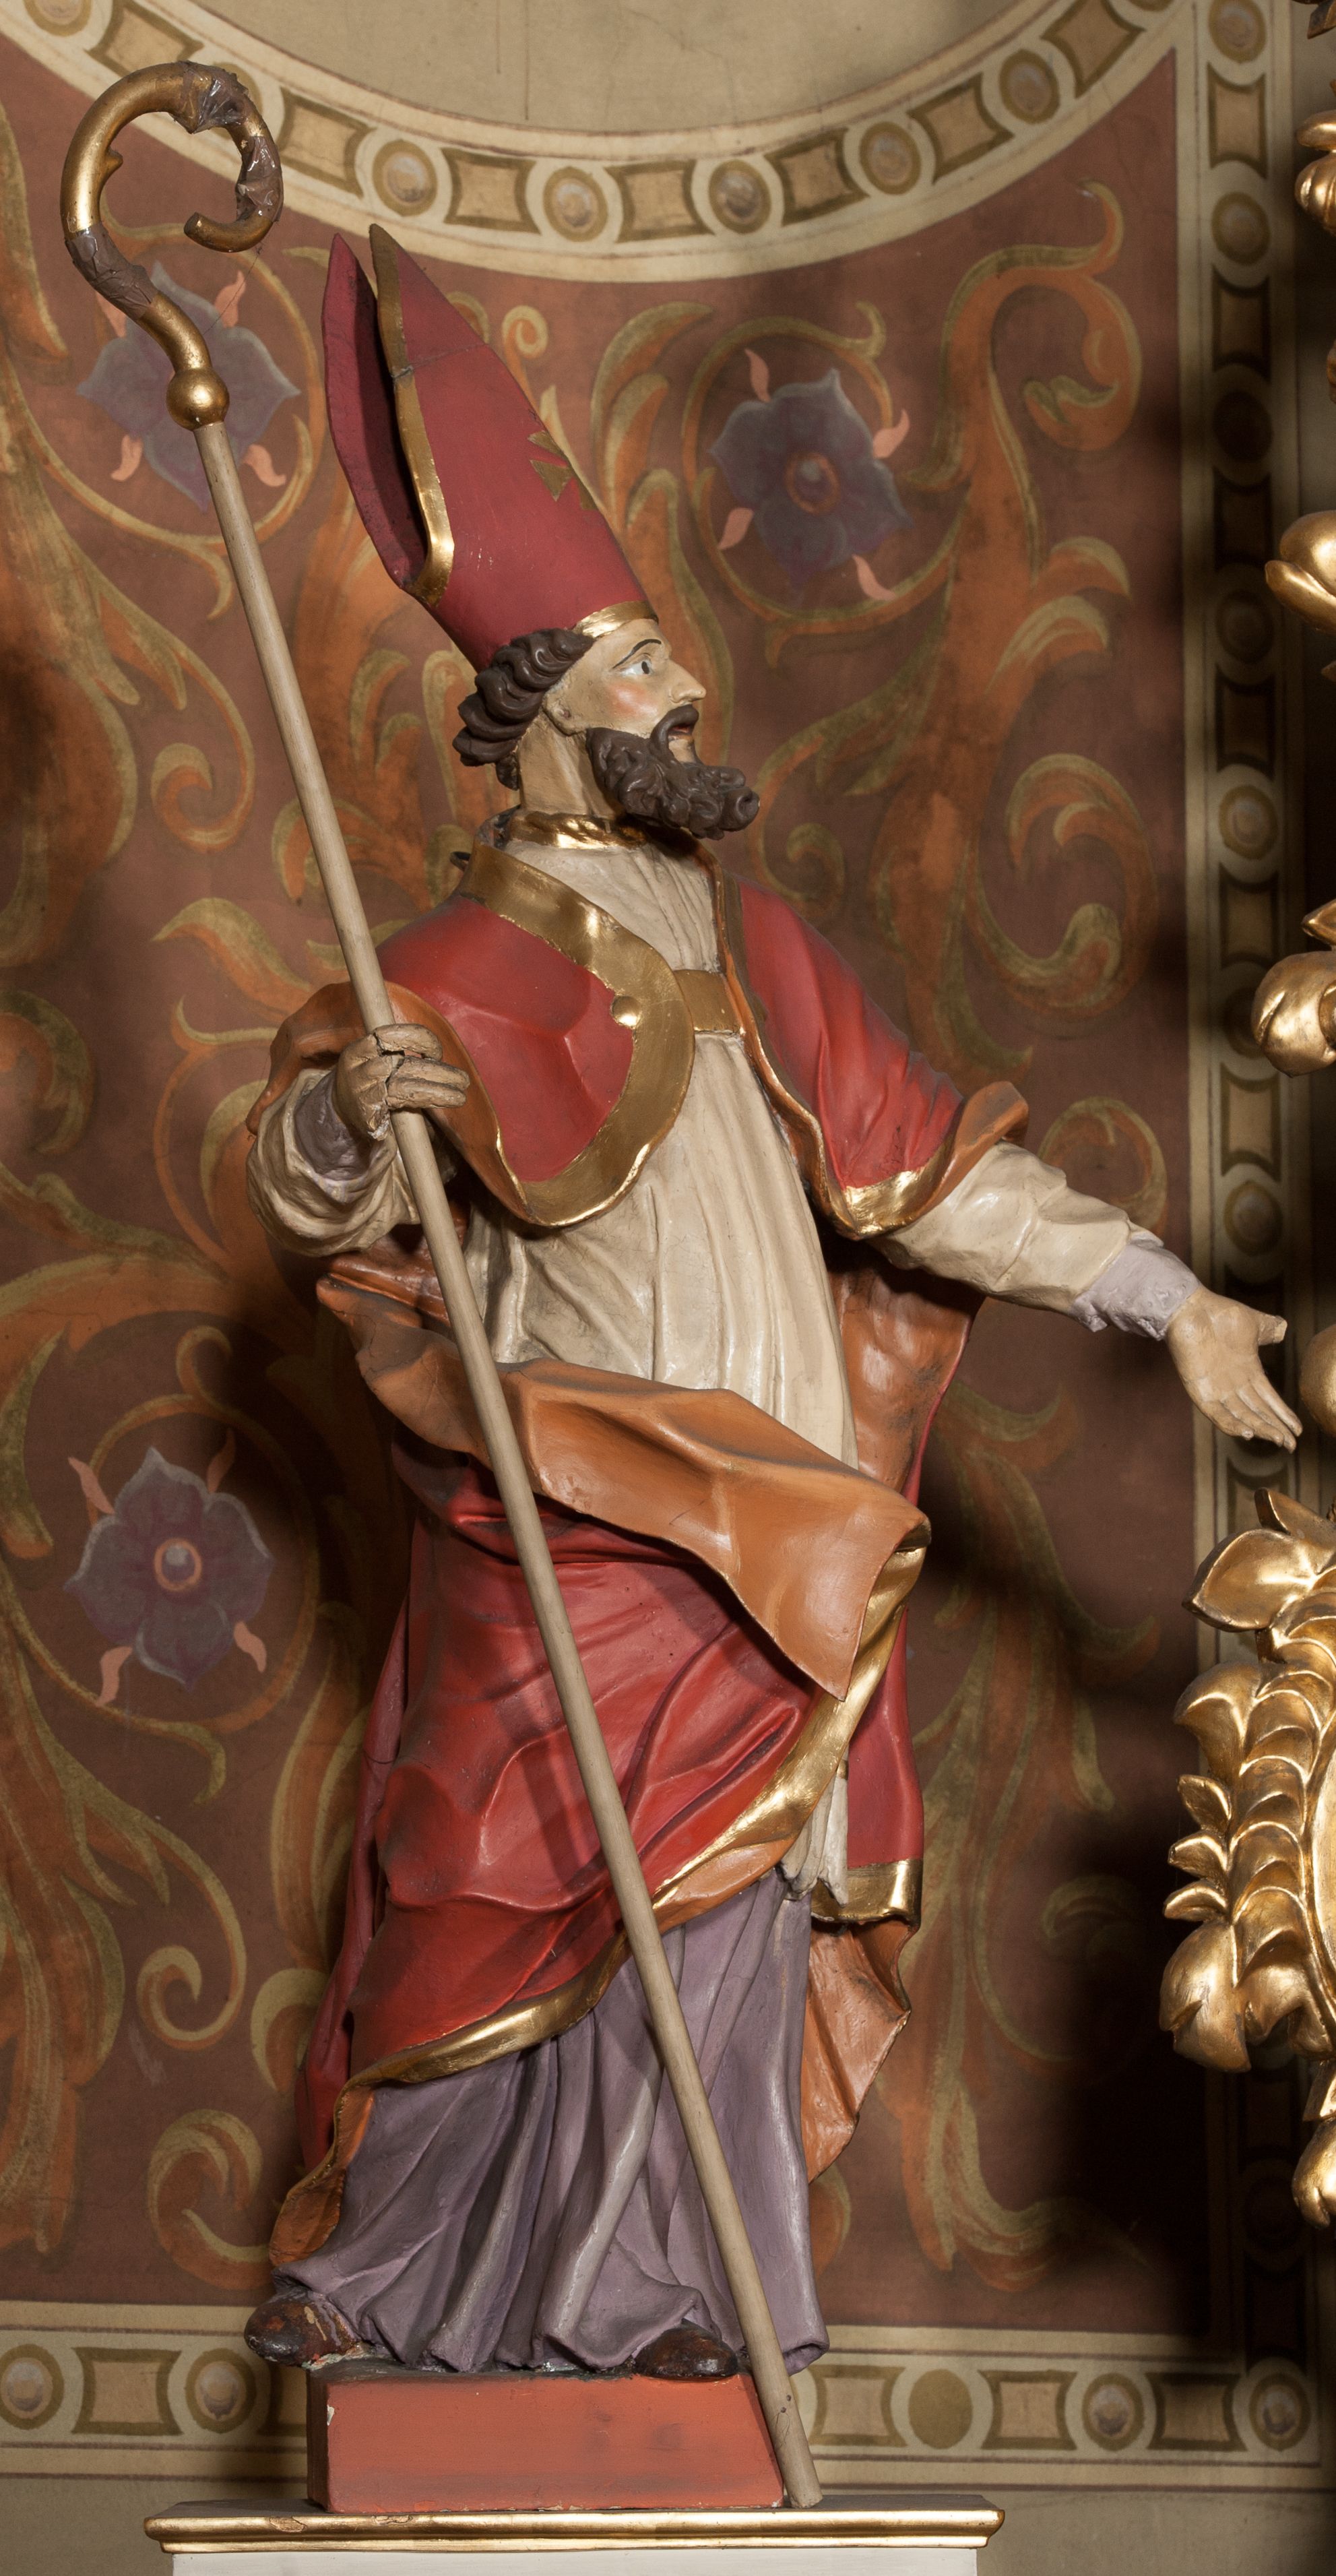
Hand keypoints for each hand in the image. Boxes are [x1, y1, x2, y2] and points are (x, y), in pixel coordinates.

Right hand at [333, 1024, 468, 1143]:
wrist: (341, 1106)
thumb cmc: (369, 1077)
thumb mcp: (376, 1056)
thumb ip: (400, 1052)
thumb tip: (438, 1056)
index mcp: (361, 1048)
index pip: (391, 1035)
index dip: (418, 1038)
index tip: (437, 1051)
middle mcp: (360, 1068)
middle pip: (403, 1065)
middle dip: (438, 1071)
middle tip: (463, 1080)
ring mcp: (363, 1093)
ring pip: (404, 1088)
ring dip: (436, 1091)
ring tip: (460, 1096)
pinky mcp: (368, 1114)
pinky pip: (399, 1107)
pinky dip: (423, 1103)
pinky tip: (440, 1102)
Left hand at [1165, 1286, 1300, 1449]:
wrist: (1192, 1307)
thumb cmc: (1220, 1314)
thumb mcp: (1254, 1324)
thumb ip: (1269, 1330)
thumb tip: (1283, 1329)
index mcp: (1248, 1372)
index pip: (1268, 1399)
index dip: (1283, 1414)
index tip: (1297, 1430)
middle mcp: (1234, 1385)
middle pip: (1258, 1413)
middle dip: (1275, 1429)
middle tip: (1291, 1445)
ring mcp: (1217, 1389)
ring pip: (1242, 1416)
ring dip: (1259, 1429)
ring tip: (1277, 1440)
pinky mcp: (1200, 1391)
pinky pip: (1216, 1414)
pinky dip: (1231, 1424)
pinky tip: (1248, 1434)